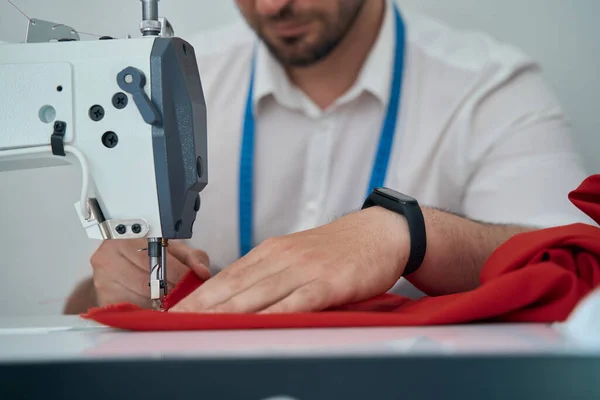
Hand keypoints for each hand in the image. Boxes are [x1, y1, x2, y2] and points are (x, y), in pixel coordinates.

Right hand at [90, 239, 210, 308]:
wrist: (124, 261)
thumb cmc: (149, 254)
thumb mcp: (174, 250)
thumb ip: (193, 258)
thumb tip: (202, 273)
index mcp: (126, 238)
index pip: (155, 260)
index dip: (177, 274)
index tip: (188, 282)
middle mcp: (108, 257)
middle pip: (147, 281)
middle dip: (170, 290)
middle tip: (180, 294)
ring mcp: (102, 280)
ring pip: (140, 298)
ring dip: (159, 303)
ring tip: (169, 299)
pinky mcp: (103, 299)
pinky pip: (130, 310)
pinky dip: (146, 310)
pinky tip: (154, 306)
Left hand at [170, 207, 409, 313]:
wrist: (378, 232)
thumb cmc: (336, 249)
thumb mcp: (296, 254)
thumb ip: (269, 273)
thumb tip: (238, 297)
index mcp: (271, 250)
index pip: (228, 276)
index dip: (201, 295)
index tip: (178, 311)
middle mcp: (283, 257)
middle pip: (237, 285)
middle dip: (205, 306)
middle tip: (178, 322)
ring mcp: (305, 269)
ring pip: (260, 293)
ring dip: (230, 311)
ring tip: (204, 326)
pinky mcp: (329, 282)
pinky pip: (299, 300)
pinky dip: (276, 313)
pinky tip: (259, 324)